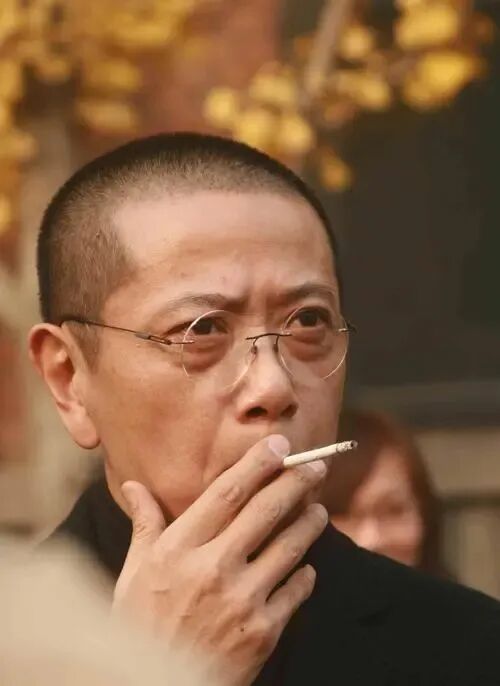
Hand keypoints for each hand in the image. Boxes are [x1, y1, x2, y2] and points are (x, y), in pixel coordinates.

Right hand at [113, 435, 327, 685]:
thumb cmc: (141, 628)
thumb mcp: (133, 575)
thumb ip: (144, 526)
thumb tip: (133, 486)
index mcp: (179, 549)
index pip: (227, 493)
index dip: (258, 464)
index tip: (279, 446)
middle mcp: (212, 569)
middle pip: (266, 511)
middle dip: (296, 482)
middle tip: (317, 467)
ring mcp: (241, 601)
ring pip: (289, 547)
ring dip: (309, 523)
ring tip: (318, 510)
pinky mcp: (263, 632)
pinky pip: (296, 591)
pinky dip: (305, 575)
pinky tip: (306, 566)